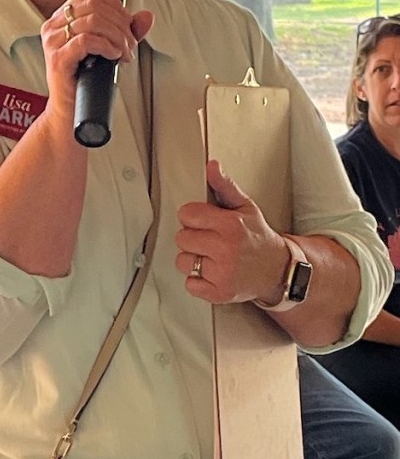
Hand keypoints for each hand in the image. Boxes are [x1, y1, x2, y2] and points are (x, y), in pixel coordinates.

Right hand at [40, 0, 153, 131]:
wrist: (70, 111)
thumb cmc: (86, 80)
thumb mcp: (110, 48)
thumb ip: (127, 31)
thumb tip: (147, 16)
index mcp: (61, 17)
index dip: (116, 5)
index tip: (127, 24)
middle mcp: (53, 26)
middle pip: (94, 5)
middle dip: (121, 23)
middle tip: (130, 44)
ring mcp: (53, 42)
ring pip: (92, 21)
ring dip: (117, 36)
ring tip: (125, 52)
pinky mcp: (58, 59)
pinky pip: (86, 40)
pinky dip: (107, 46)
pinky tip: (114, 56)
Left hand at [175, 160, 288, 304]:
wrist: (278, 270)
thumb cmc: (257, 236)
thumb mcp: (245, 207)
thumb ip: (225, 185)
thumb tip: (211, 165)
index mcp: (230, 225)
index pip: (187, 214)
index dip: (193, 217)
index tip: (205, 221)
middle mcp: (225, 249)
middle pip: (182, 238)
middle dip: (193, 237)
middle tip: (210, 240)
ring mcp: (222, 274)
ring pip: (183, 261)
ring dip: (193, 259)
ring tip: (211, 257)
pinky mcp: (220, 293)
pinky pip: (190, 284)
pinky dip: (198, 280)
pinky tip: (213, 272)